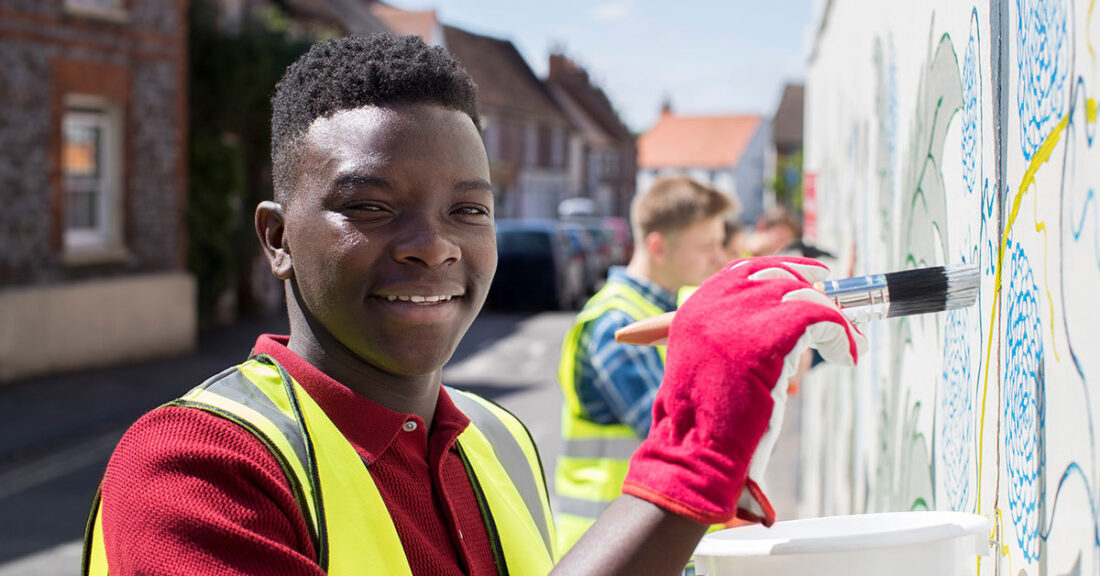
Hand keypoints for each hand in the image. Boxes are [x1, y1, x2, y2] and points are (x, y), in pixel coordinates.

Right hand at [622, 256, 865, 525]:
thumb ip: (729, 339)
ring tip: (849, 344)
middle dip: (813, 290)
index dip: (782, 269)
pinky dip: (842, 336)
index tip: (812, 277)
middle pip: (778, 276)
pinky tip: (847, 357)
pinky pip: (822, 319)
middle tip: (837, 312)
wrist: (696, 451)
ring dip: (833, 319)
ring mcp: (740, 318)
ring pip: (804, 296)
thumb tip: (779, 324)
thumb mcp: (706, 368)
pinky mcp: (770, 335)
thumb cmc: (705, 424)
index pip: (743, 271)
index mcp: (695, 310)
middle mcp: (714, 305)